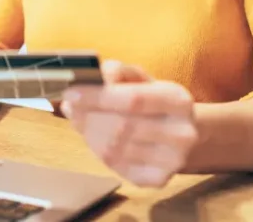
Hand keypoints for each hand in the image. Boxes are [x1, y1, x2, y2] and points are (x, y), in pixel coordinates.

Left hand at [60, 61, 198, 187]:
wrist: (177, 131)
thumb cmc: (149, 98)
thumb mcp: (137, 77)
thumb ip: (115, 71)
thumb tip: (91, 79)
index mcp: (178, 99)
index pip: (133, 99)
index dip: (97, 97)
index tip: (70, 93)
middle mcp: (182, 132)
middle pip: (121, 126)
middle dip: (87, 116)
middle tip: (70, 107)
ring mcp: (173, 161)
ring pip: (114, 148)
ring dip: (88, 132)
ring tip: (80, 120)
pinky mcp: (159, 180)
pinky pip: (116, 167)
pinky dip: (97, 150)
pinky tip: (94, 137)